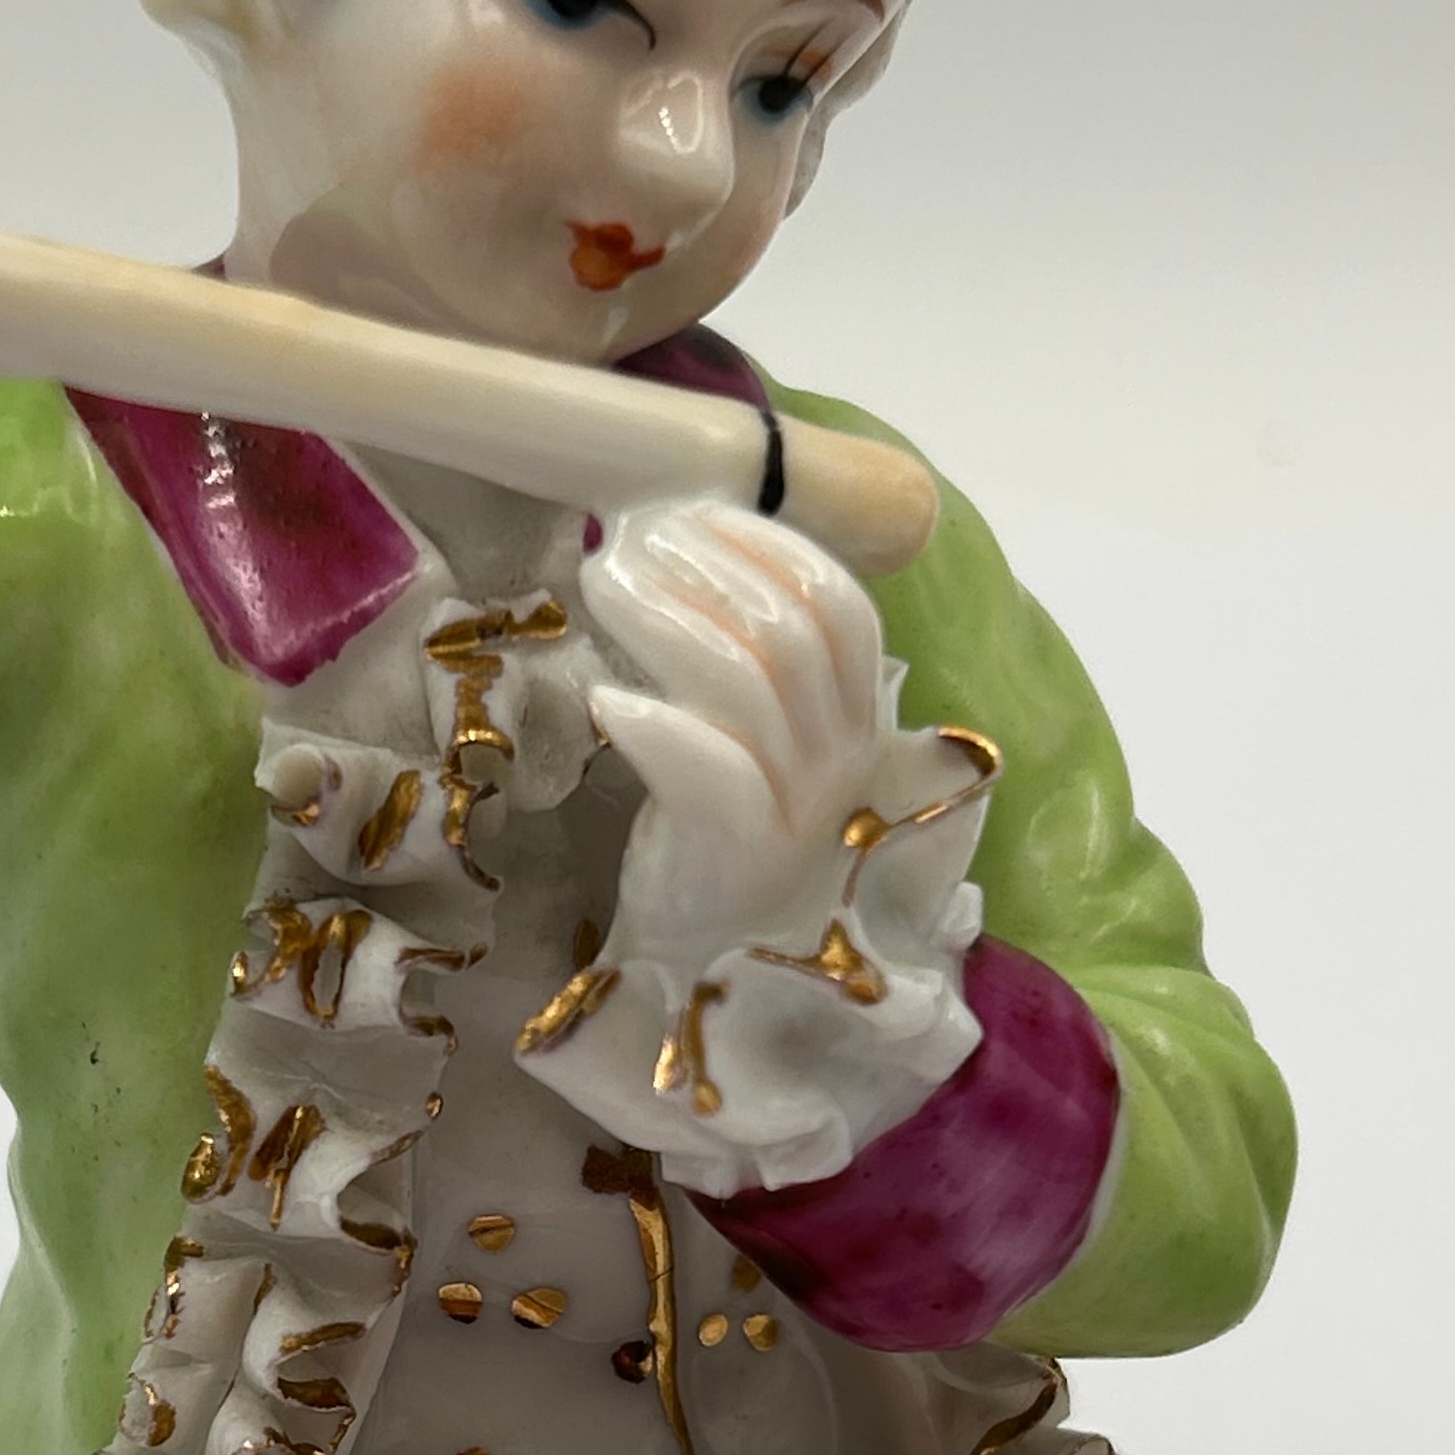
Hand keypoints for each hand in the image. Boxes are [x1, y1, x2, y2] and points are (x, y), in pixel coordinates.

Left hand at [581, 498, 903, 967]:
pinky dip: (654, 725)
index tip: (686, 511)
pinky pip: (711, 771)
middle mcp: (844, 759)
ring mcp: (800, 809)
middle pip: (791, 631)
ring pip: (748, 684)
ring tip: (598, 587)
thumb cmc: (710, 814)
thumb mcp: (739, 720)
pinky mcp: (742, 854)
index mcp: (856, 714)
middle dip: (703, 568)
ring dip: (664, 621)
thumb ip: (738, 644)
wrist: (695, 944)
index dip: (767, 547)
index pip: (840, 604)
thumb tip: (666, 528)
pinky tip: (603, 699)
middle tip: (623, 539)